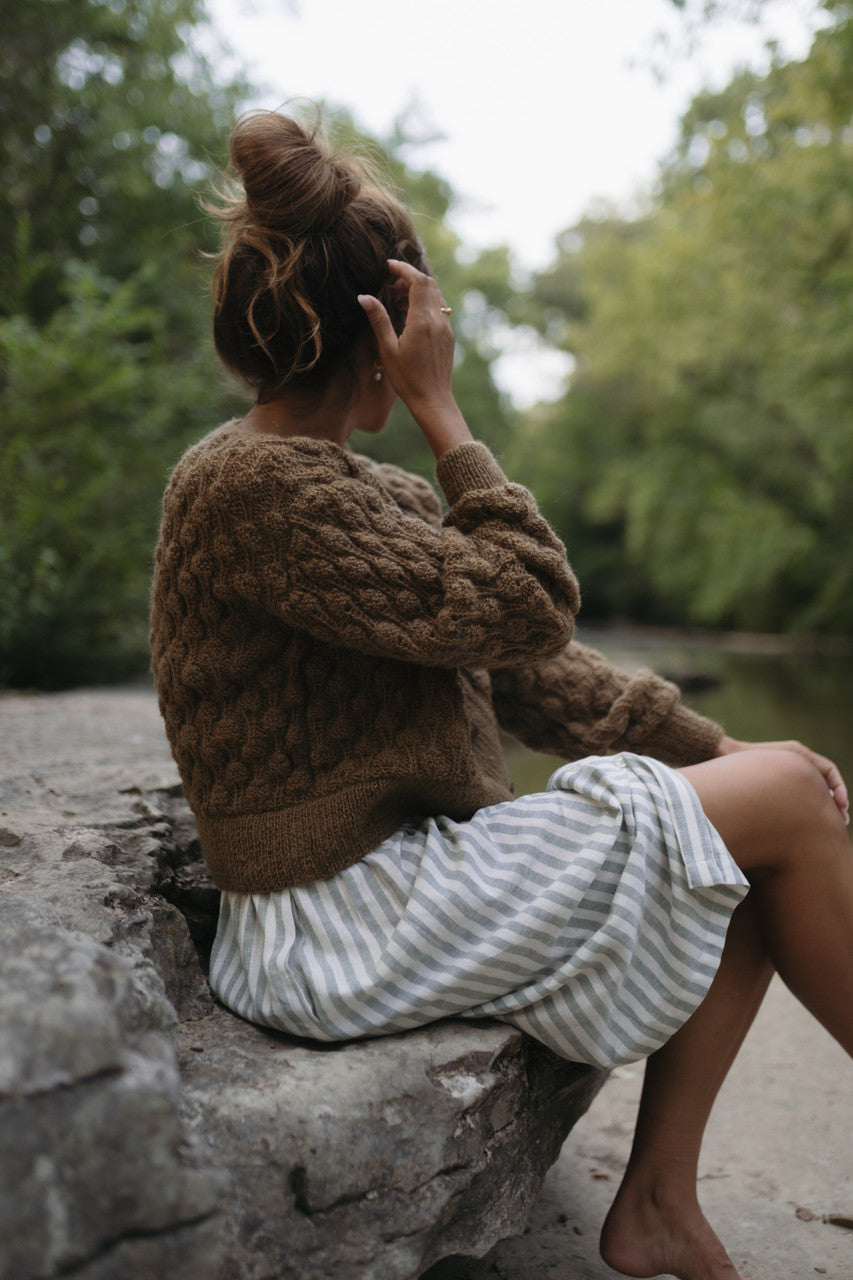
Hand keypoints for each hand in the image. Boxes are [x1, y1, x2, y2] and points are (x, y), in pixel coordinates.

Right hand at [358, 260, 471, 457]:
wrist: (433, 401)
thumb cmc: (407, 379)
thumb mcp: (387, 350)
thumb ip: (378, 320)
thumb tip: (364, 296)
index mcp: (422, 321)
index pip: (417, 281)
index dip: (403, 269)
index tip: (389, 265)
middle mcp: (438, 320)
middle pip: (429, 283)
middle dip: (410, 277)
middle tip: (391, 285)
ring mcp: (446, 328)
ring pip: (436, 295)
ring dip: (418, 289)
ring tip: (398, 300)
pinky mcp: (448, 336)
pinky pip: (439, 308)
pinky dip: (425, 302)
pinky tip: (410, 315)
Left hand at [716, 734, 849, 823]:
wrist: (722, 754)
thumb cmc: (743, 760)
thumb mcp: (769, 765)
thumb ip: (790, 775)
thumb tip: (815, 794)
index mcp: (798, 752)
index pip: (829, 770)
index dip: (839, 788)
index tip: (842, 806)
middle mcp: (795, 759)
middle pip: (824, 780)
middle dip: (834, 800)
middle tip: (841, 820)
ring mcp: (787, 769)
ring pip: (813, 788)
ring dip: (822, 805)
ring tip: (828, 825)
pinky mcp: (779, 780)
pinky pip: (800, 793)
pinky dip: (807, 805)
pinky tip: (805, 822)